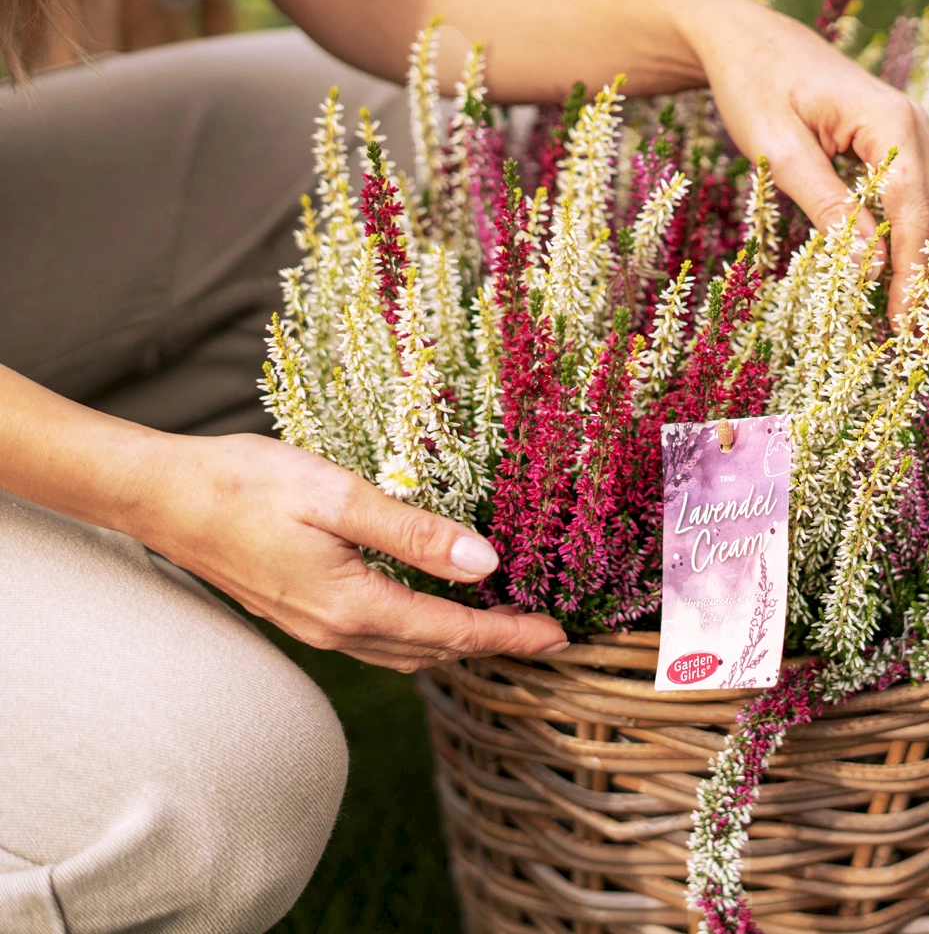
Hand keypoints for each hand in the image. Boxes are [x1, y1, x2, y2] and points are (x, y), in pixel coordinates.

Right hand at [134, 433, 567, 671]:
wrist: (160, 498)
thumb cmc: (244, 484)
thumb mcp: (337, 495)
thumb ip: (413, 532)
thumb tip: (484, 562)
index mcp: (352, 604)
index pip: (453, 632)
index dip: (511, 636)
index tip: (560, 637)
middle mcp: (336, 630)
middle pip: (435, 652)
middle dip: (494, 647)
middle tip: (546, 635)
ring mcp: (315, 628)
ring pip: (406, 653)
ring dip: (457, 645)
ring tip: (503, 628)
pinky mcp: (301, 615)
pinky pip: (378, 641)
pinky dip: (420, 635)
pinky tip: (433, 612)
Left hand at [679, 0, 928, 316]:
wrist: (750, 41)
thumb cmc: (756, 86)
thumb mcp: (780, 149)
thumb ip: (827, 205)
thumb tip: (869, 265)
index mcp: (890, 122)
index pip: (913, 213)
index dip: (911, 274)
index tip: (904, 326)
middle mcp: (914, 128)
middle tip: (920, 346)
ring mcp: (910, 138)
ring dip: (926, 272)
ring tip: (917, 330)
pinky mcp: (896, 150)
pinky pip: (914, 207)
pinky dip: (911, 248)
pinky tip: (902, 289)